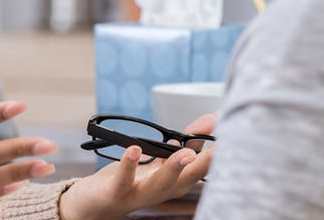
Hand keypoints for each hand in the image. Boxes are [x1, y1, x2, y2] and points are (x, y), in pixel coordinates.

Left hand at [56, 113, 215, 219]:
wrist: (95, 204)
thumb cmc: (130, 181)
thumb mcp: (160, 161)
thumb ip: (185, 142)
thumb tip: (210, 120)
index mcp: (175, 181)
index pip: (201, 166)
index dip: (217, 151)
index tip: (229, 130)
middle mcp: (162, 190)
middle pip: (188, 178)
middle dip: (206, 163)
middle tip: (222, 146)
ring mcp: (140, 193)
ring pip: (161, 183)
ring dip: (174, 168)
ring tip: (186, 153)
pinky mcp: (117, 192)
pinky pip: (124, 180)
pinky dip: (129, 164)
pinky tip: (134, 149)